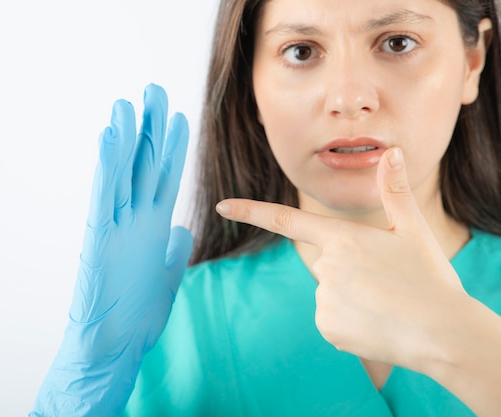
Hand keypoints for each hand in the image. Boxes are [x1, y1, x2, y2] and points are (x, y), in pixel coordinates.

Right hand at [31, 84, 192, 416]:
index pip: (164, 177)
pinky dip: (108, 167)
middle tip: (154, 92)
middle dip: (151, 128)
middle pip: (144, 165)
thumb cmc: (136, 315)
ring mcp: (116, 226)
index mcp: (153, 227)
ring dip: (127, 137)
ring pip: (122, 173)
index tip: (179, 117)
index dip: (173, 146)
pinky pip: (105, 196)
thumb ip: (172, 248)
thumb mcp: (165, 275)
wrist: (113, 346)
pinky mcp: (99, 239)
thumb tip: (180, 228)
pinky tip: (111, 138)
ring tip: (129, 103)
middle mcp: (134, 219)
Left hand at [215, 147, 466, 371]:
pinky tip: (375, 324)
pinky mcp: (327, 328)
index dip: (251, 211)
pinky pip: (331, 319)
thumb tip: (393, 152)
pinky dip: (349, 321)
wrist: (444, 335)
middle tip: (385, 283)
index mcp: (341, 238)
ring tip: (384, 305)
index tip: (221, 206)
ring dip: (352, 298)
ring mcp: (324, 299)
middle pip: (326, 264)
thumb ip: (395, 192)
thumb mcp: (413, 231)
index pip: (286, 219)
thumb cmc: (429, 279)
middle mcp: (325, 267)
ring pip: (330, 293)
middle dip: (350, 271)